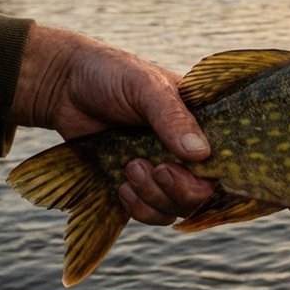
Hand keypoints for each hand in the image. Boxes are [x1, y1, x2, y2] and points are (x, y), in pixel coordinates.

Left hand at [10, 24, 214, 224]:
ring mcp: (165, 170)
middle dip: (180, 190)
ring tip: (130, 168)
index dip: (214, 176)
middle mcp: (189, 151)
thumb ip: (172, 116)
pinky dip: (140, 208)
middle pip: (204, 193)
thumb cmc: (111, 75)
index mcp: (203, 124)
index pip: (226, 161)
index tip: (183, 167)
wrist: (63, 87)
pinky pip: (154, 214)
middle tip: (155, 169)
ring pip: (179, 207)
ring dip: (154, 197)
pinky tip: (122, 187)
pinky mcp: (140, 186)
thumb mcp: (145, 86)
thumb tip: (201, 154)